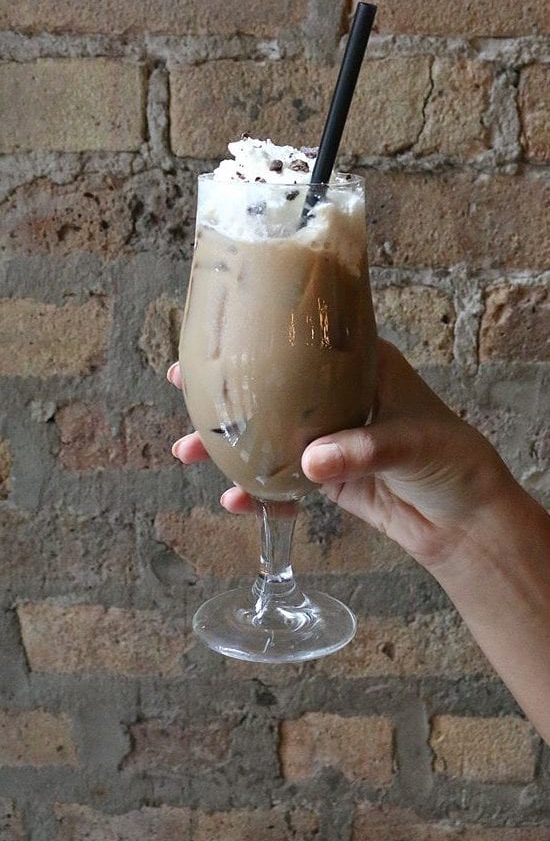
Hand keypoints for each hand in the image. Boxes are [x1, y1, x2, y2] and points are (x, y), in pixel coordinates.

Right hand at [168, 339, 516, 572]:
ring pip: (268, 435)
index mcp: (361, 367)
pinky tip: (235, 500)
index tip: (212, 339)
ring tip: (187, 452)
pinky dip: (257, 491)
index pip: (301, 342)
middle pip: (273, 389)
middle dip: (227, 392)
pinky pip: (281, 481)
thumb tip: (311, 461)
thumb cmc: (452, 461)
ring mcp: (328, 439)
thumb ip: (360, 451)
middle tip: (182, 387)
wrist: (466, 521)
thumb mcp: (410, 444)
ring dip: (229, 445)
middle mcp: (339, 398)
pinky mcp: (326, 479)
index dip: (256, 339)